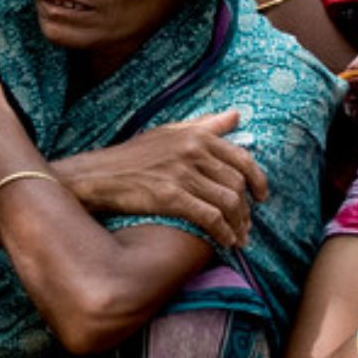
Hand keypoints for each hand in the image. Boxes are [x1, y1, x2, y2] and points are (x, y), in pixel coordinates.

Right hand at [54, 111, 268, 246]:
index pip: (242, 159)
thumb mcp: (168, 132)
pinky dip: (223, 232)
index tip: (262, 197)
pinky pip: (210, 217)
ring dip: (239, 224)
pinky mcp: (170, 196)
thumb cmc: (132, 156)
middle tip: (248, 225)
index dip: (258, 181)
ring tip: (239, 237)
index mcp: (196, 135)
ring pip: (228, 202)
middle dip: (247, 209)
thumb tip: (236, 115)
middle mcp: (192, 151)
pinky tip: (225, 242)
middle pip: (237, 184)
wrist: (95, 176)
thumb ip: (205, 125)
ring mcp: (182, 173)